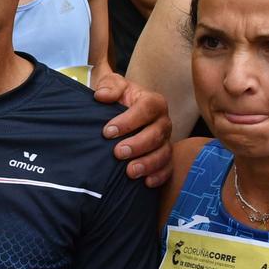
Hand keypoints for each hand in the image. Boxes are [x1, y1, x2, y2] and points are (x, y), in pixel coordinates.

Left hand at [92, 70, 173, 186]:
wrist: (119, 112)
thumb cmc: (116, 98)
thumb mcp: (111, 85)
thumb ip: (108, 86)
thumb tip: (101, 95)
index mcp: (153, 102)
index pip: (147, 108)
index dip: (129, 120)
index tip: (108, 132)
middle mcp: (162, 122)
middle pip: (157, 134)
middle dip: (138, 145)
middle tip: (118, 153)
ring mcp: (165, 141)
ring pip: (164, 153)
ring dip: (148, 163)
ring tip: (130, 171)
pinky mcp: (164, 157)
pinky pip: (167, 168)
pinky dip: (159, 176)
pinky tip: (146, 182)